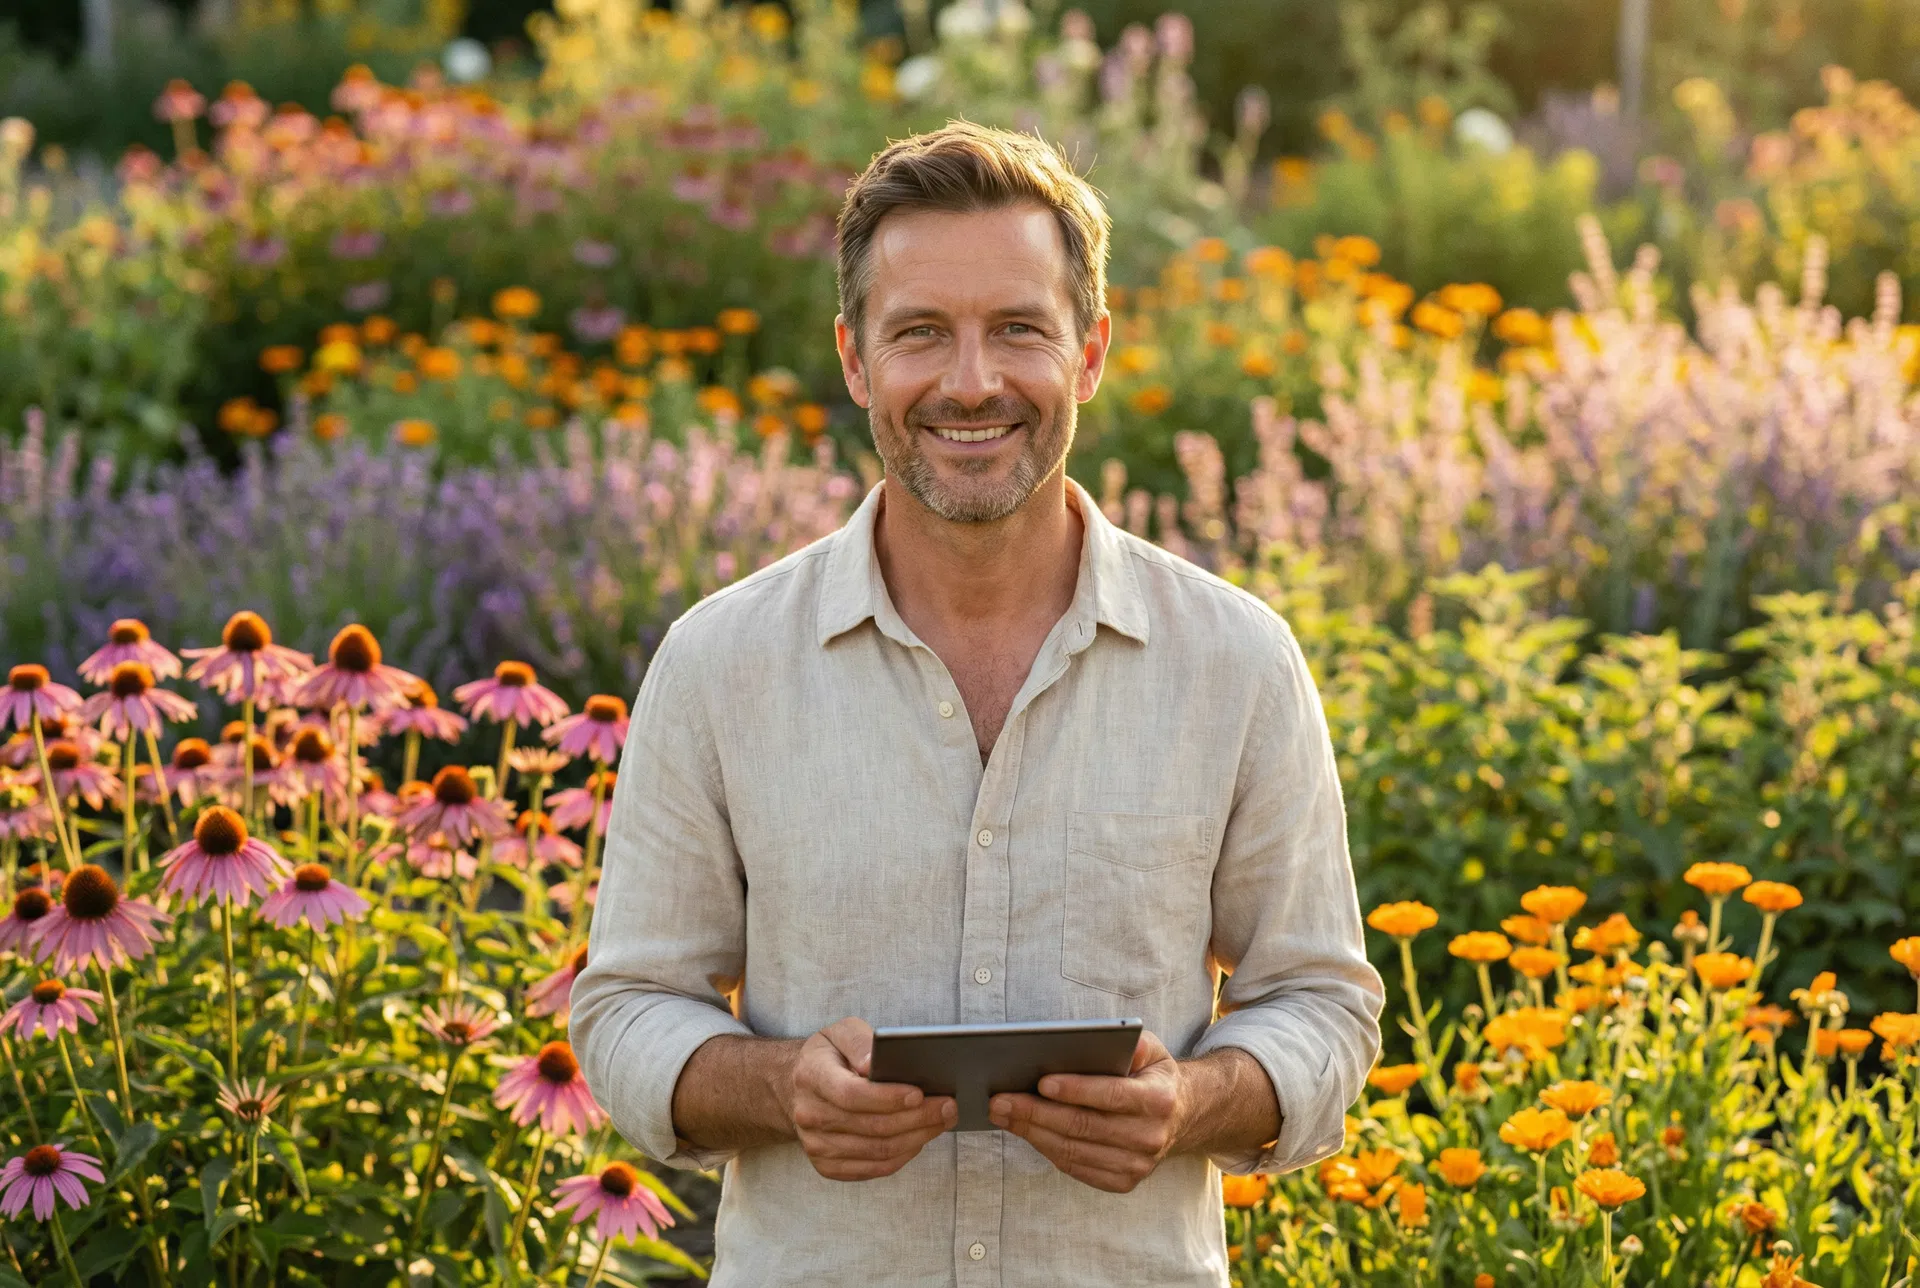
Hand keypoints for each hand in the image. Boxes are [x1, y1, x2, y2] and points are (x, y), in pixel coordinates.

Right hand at [785, 1017, 956, 1180]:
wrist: (795, 1088)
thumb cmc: (828, 1056)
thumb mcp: (840, 1032)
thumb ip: (859, 1041)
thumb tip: (875, 1063)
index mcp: (811, 1077)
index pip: (852, 1095)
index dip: (888, 1098)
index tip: (919, 1093)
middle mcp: (809, 1115)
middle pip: (871, 1127)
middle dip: (916, 1119)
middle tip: (948, 1107)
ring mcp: (816, 1145)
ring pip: (877, 1151)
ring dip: (916, 1138)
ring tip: (942, 1121)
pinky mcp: (827, 1165)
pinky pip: (873, 1168)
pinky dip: (902, 1156)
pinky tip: (920, 1139)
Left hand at [988, 1029, 1183, 1192]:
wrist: (1180, 1115)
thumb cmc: (1152, 1076)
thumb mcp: (1151, 1050)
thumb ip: (1130, 1043)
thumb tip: (1099, 1039)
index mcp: (1159, 1100)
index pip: (1111, 1095)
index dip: (1076, 1090)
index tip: (1041, 1082)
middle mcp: (1151, 1137)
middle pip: (1083, 1126)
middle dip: (1036, 1112)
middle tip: (1001, 1100)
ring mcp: (1137, 1165)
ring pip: (1073, 1150)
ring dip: (1032, 1133)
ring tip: (1002, 1115)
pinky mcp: (1123, 1181)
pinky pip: (1075, 1167)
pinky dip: (1046, 1149)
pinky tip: (1025, 1131)